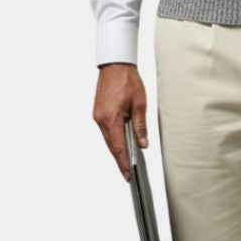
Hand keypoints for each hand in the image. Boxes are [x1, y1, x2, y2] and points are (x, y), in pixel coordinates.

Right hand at [93, 62, 148, 180]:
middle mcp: (101, 120)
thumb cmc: (127, 81)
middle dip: (120, 160)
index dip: (123, 163)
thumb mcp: (139, 104)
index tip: (127, 174)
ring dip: (117, 149)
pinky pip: (106, 130)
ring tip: (126, 161)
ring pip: (108, 139)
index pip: (118, 148)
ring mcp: (98, 116)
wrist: (115, 65)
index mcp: (111, 119)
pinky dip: (113, 138)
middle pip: (111, 146)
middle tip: (128, 173)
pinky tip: (120, 143)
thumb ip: (140, 126)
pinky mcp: (98, 112)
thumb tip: (142, 143)